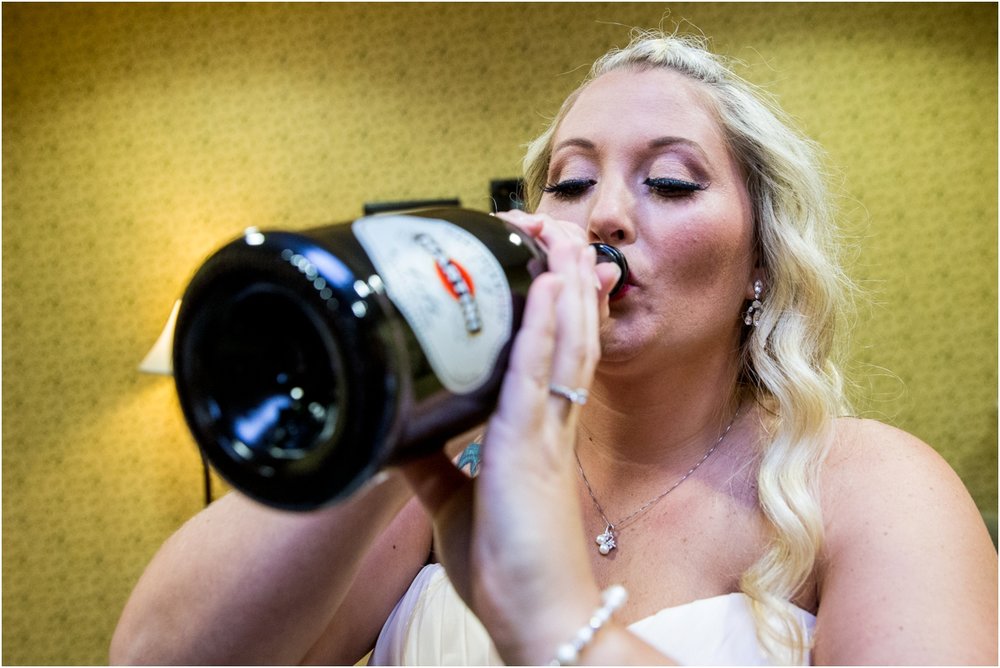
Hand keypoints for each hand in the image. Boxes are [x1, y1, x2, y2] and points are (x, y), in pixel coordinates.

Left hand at [399, 211, 614, 662]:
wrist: (535, 614)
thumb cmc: (509, 565)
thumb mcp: (456, 505)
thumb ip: (435, 466)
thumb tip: (402, 441)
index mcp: (538, 435)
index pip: (554, 358)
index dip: (557, 310)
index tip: (551, 269)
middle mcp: (550, 423)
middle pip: (568, 336)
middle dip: (568, 281)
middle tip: (566, 233)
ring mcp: (545, 431)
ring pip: (564, 342)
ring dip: (564, 284)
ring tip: (565, 235)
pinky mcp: (531, 446)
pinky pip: (541, 374)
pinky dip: (546, 326)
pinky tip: (548, 286)